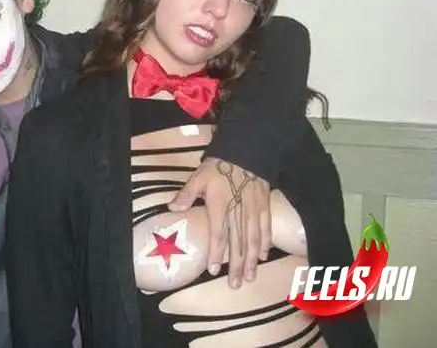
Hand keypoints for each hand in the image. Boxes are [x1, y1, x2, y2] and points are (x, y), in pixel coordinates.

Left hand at [168, 158, 270, 288]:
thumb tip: (172, 208)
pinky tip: (262, 256)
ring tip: (250, 277)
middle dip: (236, 266)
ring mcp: (253, 211)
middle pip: (238, 244)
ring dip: (251, 260)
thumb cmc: (219, 166)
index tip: (213, 270)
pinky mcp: (264, 207)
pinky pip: (265, 229)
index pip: (218, 235)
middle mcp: (238, 213)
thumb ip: (186, 194)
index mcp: (220, 207)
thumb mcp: (199, 177)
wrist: (247, 152)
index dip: (216, 253)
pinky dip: (264, 244)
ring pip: (253, 240)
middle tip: (236, 284)